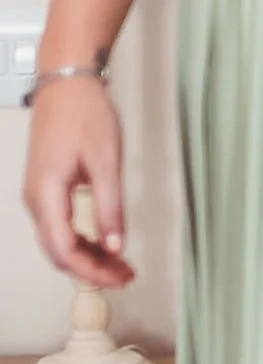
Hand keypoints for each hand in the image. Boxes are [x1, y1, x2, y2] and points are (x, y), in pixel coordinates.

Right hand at [22, 78, 131, 289]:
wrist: (66, 84)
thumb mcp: (105, 162)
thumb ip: (110, 208)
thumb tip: (115, 247)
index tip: (120, 279)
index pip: (65, 250)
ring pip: (58, 242)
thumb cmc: (84, 115)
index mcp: (46, 195)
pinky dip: (81, 240)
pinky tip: (105, 244)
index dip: (93, 271)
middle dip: (92, 270)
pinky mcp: (46, 189)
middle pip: (59, 252)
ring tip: (121, 265)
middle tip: (126, 277)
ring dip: (88, 257)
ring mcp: (38, 195)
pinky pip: (59, 226)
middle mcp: (36, 200)